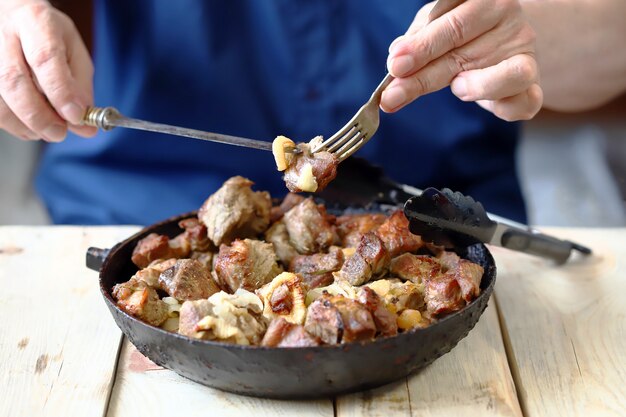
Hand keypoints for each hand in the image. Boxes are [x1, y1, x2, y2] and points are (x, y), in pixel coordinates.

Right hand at [0, 1, 95, 141]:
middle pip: (13, 80)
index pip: (45, 58)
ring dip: (25, 124)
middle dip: (39, 115)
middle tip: (59, 132)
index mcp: (35, 22)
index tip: (75, 116)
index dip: (61, 92)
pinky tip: (30, 125)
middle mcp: (3, 34)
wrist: (12, 15)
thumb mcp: (73, 50)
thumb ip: (81, 86)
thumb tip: (85, 124)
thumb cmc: (46, 34)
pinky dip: (13, 124)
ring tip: (48, 130)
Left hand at [381, 0, 542, 121]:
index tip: (395, 65)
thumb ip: (417, 39)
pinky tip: (479, 102)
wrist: (499, 42)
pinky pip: (523, 104)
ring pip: (507, 75)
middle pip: (465, 51)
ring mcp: (525, 52)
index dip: (422, 46)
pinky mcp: (533, 85)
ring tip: (455, 88)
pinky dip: (503, 108)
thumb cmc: (461, 32)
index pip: (451, 23)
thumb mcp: (435, 26)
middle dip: (422, 77)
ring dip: (474, 87)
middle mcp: (511, 20)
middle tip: (392, 97)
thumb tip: (397, 56)